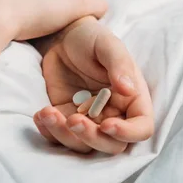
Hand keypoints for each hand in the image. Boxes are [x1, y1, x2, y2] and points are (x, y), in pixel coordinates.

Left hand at [33, 17, 153, 154]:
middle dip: (92, 138)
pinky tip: (41, 114)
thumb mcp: (108, 45)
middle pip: (111, 145)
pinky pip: (59, 137)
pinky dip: (49, 132)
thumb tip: (129, 90)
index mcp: (132, 99)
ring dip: (66, 136)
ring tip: (49, 113)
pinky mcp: (65, 119)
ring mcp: (89, 120)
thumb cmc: (91, 38)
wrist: (61, 36)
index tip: (107, 124)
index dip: (128, 133)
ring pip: (83, 145)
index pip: (141, 128)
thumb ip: (120, 65)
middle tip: (72, 120)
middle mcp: (114, 114)